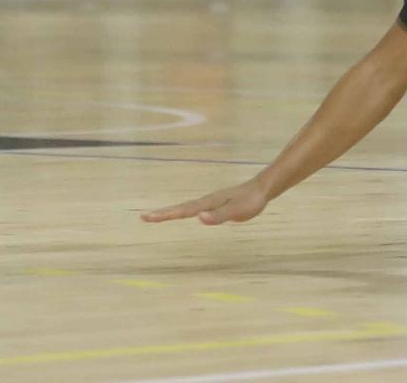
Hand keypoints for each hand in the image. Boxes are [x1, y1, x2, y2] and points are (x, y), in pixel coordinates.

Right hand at [142, 177, 270, 224]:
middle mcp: (206, 201)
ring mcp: (211, 202)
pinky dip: (184, 211)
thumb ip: (219, 216)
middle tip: (144, 218)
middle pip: (181, 208)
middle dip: (163, 213)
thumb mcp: (237, 211)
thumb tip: (199, 218)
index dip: (165, 214)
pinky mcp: (216, 204)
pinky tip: (184, 214)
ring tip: (156, 217)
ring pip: (187, 207)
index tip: (147, 217)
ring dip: (171, 212)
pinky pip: (195, 208)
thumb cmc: (251, 201)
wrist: (263, 188)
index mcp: (208, 203)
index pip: (183, 211)